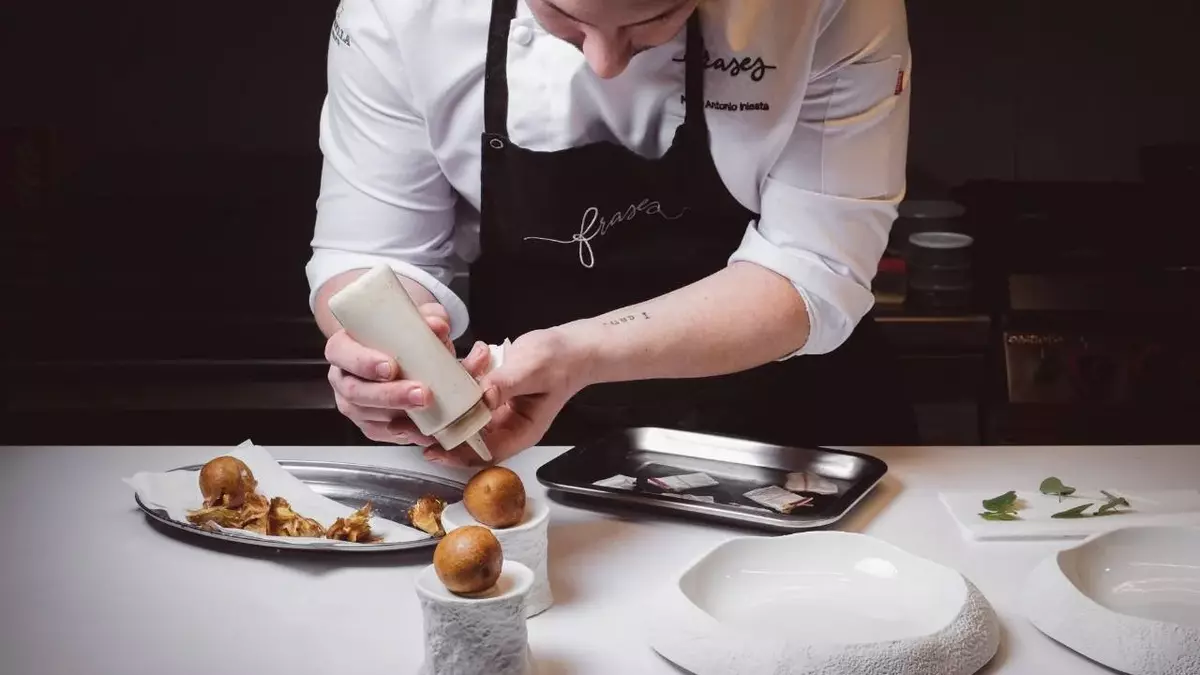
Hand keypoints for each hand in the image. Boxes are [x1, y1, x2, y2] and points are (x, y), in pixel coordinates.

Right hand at [324, 303, 490, 444]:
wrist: (405, 355)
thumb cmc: (400, 336)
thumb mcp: (415, 320)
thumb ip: (428, 318)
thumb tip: (438, 326)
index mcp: (342, 347)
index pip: (341, 353)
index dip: (363, 362)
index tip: (391, 367)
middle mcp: (343, 378)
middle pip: (356, 392)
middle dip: (390, 395)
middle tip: (422, 393)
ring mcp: (354, 405)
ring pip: (369, 416)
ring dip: (402, 416)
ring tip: (431, 412)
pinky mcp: (369, 425)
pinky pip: (385, 434)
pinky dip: (409, 433)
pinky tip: (428, 429)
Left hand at [421, 328, 592, 466]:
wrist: (572, 346)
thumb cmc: (561, 360)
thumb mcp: (533, 370)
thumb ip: (506, 384)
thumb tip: (480, 396)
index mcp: (521, 431)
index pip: (486, 452)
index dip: (458, 454)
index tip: (432, 449)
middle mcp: (506, 425)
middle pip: (468, 439)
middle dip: (441, 433)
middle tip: (412, 427)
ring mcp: (497, 411)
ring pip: (463, 418)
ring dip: (443, 410)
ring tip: (416, 404)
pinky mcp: (490, 394)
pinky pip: (466, 398)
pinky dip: (454, 388)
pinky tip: (441, 373)